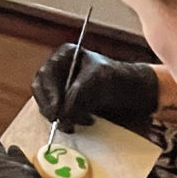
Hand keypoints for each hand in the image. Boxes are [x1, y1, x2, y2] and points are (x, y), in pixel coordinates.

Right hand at [35, 45, 165, 135]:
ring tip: (79, 122)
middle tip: (62, 122)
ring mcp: (60, 86)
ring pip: (46, 104)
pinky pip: (55, 113)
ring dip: (59, 116)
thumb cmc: (120, 79)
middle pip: (41, 90)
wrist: (135, 93)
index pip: (46, 74)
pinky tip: (80, 123)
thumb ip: (79, 92)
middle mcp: (59, 69)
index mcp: (66, 55)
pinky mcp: (64, 103)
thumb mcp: (100, 80)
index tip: (57, 111)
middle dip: (51, 108)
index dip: (48, 94)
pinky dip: (64, 120)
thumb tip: (63, 111)